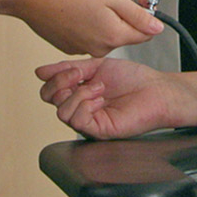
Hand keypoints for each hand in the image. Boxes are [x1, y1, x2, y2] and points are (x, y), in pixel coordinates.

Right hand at [16, 0, 162, 56]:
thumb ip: (137, 14)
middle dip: (122, 8)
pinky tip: (76, 3)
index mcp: (112, 37)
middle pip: (123, 30)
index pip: (144, 34)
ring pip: (104, 29)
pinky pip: (87, 32)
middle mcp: (98, 49)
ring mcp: (80, 48)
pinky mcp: (66, 44)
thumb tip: (157, 28)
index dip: (145, 12)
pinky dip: (87, 18)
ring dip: (105, 11)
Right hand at [35, 54, 196, 138]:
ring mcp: (88, 121)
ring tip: (99, 88)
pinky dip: (85, 104)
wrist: (155, 90)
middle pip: (50, 100)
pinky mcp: (97, 131)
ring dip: (78, 93)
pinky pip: (76, 120)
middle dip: (61, 83)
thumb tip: (40, 72)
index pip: (49, 90)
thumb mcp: (96, 66)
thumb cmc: (133, 79)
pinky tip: (100, 99)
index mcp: (77, 93)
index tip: (73, 69)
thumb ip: (68, 69)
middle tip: (81, 76)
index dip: (55, 77)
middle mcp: (80, 108)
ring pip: (61, 111)